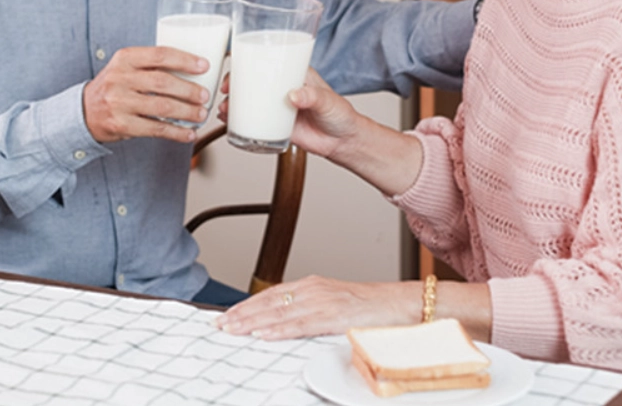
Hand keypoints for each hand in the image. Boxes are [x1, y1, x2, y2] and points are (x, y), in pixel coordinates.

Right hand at [83, 46, 209, 142]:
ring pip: (161, 107)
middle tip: (205, 95)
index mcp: (124, 59)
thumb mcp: (124, 67)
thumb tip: (192, 70)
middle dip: (189, 90)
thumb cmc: (112, 88)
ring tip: (201, 114)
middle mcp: (120, 79)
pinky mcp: (121, 125)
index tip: (203, 66)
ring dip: (187, 112)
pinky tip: (188, 133)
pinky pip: (155, 129)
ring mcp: (119, 103)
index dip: (185, 60)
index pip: (159, 55)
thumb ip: (149, 65)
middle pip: (162, 82)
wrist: (83, 112)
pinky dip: (176, 132)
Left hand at [213, 276, 419, 339]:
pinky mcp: (335, 315)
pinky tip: (263, 334)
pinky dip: (279, 330)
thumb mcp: (335, 306)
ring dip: (253, 322)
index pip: (271, 295)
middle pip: (269, 302)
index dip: (247, 305)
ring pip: (280, 312)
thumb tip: (286, 326)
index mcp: (313, 286)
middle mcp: (314, 289)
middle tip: (220, 324)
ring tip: (233, 330)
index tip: (228, 315)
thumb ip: (311, 313)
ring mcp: (324, 301)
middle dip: (242, 314)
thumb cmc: (371, 308)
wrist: (401, 303)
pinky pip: (301, 324)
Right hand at [217, 69, 362, 163]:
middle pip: (251, 79)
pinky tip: (229, 121)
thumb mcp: (328, 102)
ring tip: (225, 110)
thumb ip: (313, 97)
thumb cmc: (340, 114)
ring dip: (232, 102)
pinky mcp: (274, 123)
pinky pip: (252, 119)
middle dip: (233, 83)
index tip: (235, 65)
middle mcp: (281, 87)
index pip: (268, 59)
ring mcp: (276, 105)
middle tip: (225, 91)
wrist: (343, 142)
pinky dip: (237, 119)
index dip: (248, 59)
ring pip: (248, 99)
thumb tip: (293, 96)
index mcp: (294, 73)